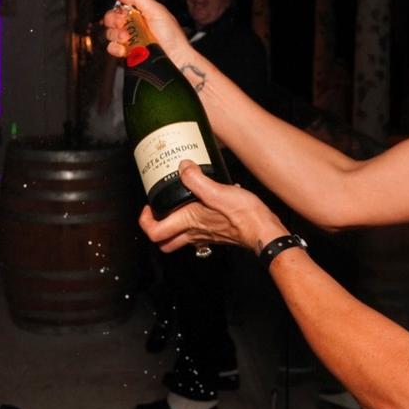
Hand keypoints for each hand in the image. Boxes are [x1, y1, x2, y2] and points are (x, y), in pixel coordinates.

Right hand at [103, 0, 190, 59]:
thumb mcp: (156, 11)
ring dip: (116, 33)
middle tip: (124, 21)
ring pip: (110, 30)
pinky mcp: (127, 51)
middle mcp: (135, 21)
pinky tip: (124, 48)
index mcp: (144, 8)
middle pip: (114, 13)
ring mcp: (130, 36)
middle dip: (115, 18)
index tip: (123, 1)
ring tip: (128, 37)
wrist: (174, 59)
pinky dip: (115, 47)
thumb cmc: (173, 37)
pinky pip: (112, 47)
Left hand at [139, 160, 287, 253]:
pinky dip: (192, 222)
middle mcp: (194, 232)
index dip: (145, 221)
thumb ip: (196, 179)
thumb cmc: (244, 216)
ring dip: (172, 227)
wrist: (263, 230)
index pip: (155, 232)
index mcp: (189, 222)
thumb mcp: (217, 191)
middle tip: (156, 212)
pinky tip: (202, 204)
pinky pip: (197, 232)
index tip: (147, 206)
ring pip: (179, 239)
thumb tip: (183, 167)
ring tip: (175, 207)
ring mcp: (205, 235)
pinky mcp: (217, 233)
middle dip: (156, 228)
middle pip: (164, 242)